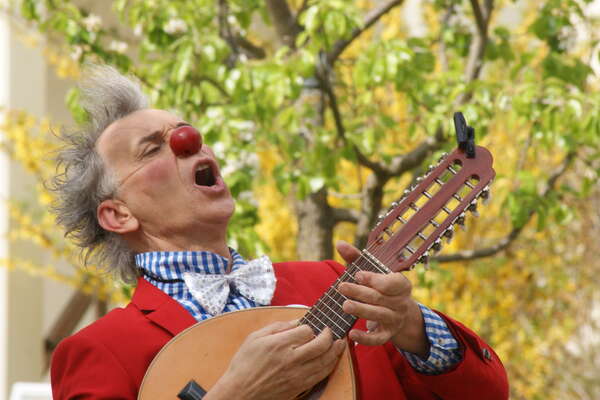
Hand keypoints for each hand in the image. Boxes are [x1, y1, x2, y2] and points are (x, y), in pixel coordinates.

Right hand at [207, 321, 345, 399]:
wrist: (240, 392)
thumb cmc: (244, 364)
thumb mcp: (255, 338)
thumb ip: (277, 327)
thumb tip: (296, 322)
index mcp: (280, 344)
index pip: (307, 331)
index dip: (311, 326)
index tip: (312, 326)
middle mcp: (291, 359)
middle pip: (321, 344)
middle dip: (330, 335)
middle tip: (331, 330)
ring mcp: (297, 375)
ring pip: (326, 361)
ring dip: (336, 350)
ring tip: (340, 343)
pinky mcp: (300, 387)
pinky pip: (321, 375)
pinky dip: (330, 366)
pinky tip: (331, 360)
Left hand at [335, 241, 428, 357]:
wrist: (397, 313)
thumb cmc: (379, 287)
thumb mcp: (370, 272)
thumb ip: (355, 258)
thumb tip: (340, 243)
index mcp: (401, 284)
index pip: (392, 282)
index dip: (375, 279)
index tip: (358, 274)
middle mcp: (401, 302)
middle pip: (380, 297)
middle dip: (360, 292)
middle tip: (342, 287)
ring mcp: (395, 319)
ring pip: (379, 315)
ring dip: (362, 310)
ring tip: (345, 305)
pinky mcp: (387, 334)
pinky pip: (378, 339)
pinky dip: (366, 338)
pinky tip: (352, 334)